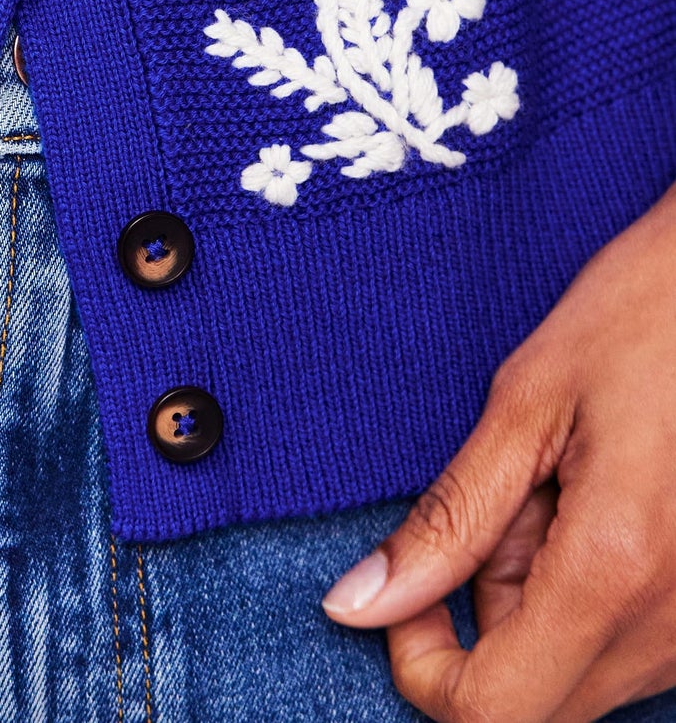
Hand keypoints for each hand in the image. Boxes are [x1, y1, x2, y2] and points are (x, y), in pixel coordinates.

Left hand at [321, 184, 675, 721]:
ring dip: (538, 603)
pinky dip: (588, 594)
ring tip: (557, 485)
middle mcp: (674, 629)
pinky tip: (596, 503)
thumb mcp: (526, 402)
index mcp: (614, 572)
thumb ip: (448, 519)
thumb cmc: (643, 317)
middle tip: (497, 506)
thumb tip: (356, 606)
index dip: (423, 666)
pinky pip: (628, 648)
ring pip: (582, 678)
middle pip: (536, 706)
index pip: (492, 713)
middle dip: (481, 626)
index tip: (408, 588)